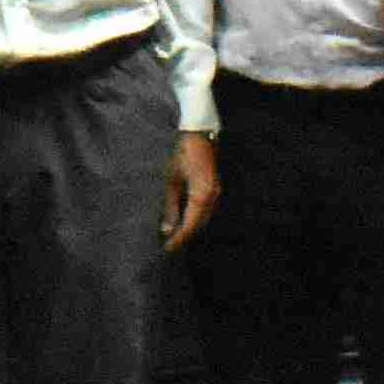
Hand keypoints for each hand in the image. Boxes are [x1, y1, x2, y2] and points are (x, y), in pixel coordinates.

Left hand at [160, 134, 219, 251]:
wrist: (199, 134)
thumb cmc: (182, 155)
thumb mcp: (171, 181)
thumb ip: (170, 207)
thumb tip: (167, 230)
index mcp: (202, 196)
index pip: (190, 226)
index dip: (178, 239)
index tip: (167, 249)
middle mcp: (213, 197)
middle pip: (199, 225)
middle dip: (185, 237)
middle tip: (169, 246)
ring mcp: (216, 193)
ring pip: (204, 219)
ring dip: (190, 229)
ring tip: (174, 237)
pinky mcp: (214, 189)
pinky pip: (206, 210)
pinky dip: (195, 219)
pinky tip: (184, 221)